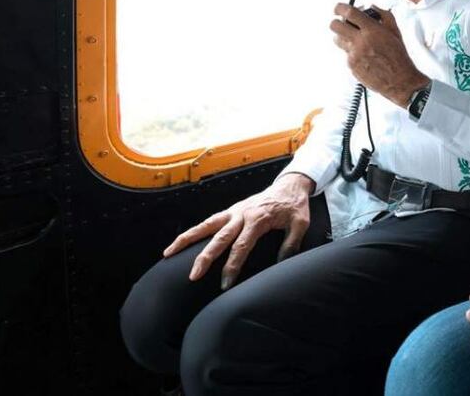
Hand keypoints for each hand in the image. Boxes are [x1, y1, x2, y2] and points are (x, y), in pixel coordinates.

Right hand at [162, 173, 314, 289]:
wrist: (290, 185)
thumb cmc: (295, 205)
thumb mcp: (300, 224)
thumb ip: (291, 244)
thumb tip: (280, 265)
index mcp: (258, 218)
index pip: (241, 246)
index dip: (232, 266)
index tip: (225, 284)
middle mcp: (241, 214)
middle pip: (219, 238)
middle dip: (205, 258)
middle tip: (193, 276)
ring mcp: (233, 211)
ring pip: (206, 226)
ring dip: (187, 239)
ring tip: (168, 253)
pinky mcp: (230, 211)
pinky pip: (209, 221)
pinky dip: (194, 231)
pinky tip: (181, 242)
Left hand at [330, 3, 427, 106]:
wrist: (400, 81)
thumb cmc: (399, 57)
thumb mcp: (395, 32)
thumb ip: (384, 15)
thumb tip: (372, 6)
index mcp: (372, 30)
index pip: (349, 13)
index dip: (340, 7)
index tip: (338, 8)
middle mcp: (361, 41)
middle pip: (335, 25)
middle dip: (337, 22)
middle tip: (343, 24)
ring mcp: (354, 54)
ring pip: (337, 39)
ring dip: (342, 37)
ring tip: (353, 39)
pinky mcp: (352, 65)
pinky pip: (346, 54)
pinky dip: (352, 52)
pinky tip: (363, 55)